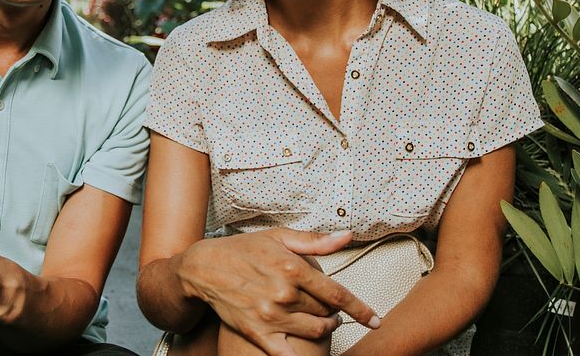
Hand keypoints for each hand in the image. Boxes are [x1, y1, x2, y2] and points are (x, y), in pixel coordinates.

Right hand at [178, 229, 378, 355]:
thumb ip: (315, 241)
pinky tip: (308, 353)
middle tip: (330, 308)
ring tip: (323, 321)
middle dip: (333, 311)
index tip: (374, 319)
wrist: (204, 268)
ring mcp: (271, 316)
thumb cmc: (243, 249)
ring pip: (315, 331)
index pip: (338, 294)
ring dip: (325, 328)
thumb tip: (347, 236)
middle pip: (326, 312)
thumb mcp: (279, 237)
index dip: (361, 309)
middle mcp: (284, 294)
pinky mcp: (258, 332)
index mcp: (293, 268)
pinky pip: (289, 353)